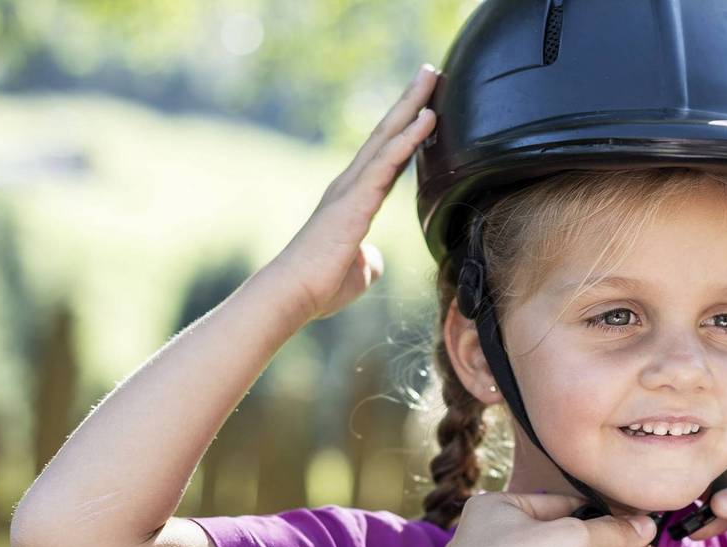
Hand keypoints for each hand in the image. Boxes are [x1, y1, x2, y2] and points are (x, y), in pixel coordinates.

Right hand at [276, 64, 439, 319]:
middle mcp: (350, 185)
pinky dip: (409, 138)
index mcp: (352, 199)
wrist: (293, 294)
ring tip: (432, 76)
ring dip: (412, 105)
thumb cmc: (320, 286)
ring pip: (387, 137)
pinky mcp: (356, 200)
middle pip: (386, 133)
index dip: (406, 131)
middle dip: (409, 101)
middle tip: (430, 72)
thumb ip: (367, 259)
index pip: (386, 157)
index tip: (425, 107)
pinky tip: (428, 117)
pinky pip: (388, 161)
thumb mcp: (355, 271)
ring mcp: (352, 188)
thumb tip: (372, 258)